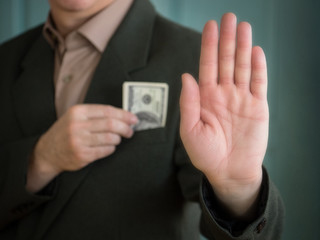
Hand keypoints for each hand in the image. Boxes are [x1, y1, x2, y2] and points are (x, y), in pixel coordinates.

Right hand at [26, 104, 137, 191]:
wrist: (48, 151)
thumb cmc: (66, 132)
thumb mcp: (76, 117)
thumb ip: (96, 114)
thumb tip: (123, 115)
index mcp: (78, 112)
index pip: (107, 111)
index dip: (124, 115)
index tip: (133, 118)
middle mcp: (77, 125)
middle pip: (111, 124)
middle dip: (125, 128)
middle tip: (130, 131)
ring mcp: (79, 141)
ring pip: (110, 138)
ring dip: (117, 139)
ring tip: (116, 139)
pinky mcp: (82, 155)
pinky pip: (106, 151)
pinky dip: (111, 148)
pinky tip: (108, 147)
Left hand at [180, 13, 268, 215]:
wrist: (228, 171)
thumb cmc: (206, 154)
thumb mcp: (189, 130)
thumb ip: (188, 103)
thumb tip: (186, 76)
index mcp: (205, 97)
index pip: (207, 65)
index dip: (208, 46)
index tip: (209, 26)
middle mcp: (223, 94)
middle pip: (226, 61)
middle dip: (226, 39)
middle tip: (228, 17)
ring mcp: (241, 99)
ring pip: (243, 67)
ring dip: (243, 47)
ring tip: (243, 27)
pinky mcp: (258, 107)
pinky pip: (259, 83)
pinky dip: (258, 68)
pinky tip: (255, 51)